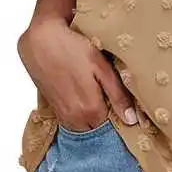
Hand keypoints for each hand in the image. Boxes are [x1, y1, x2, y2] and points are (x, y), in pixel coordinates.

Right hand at [17, 18, 137, 130]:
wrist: (39, 41)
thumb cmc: (72, 49)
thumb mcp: (101, 67)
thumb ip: (117, 95)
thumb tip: (132, 119)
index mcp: (90, 110)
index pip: (113, 130)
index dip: (123, 121)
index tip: (131, 113)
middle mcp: (75, 119)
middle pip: (98, 131)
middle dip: (109, 123)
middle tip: (119, 105)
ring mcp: (62, 116)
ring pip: (85, 128)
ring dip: (95, 120)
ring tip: (103, 101)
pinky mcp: (54, 110)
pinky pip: (73, 122)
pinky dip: (82, 117)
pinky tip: (87, 98)